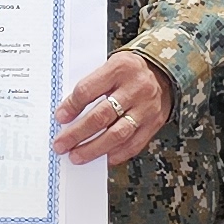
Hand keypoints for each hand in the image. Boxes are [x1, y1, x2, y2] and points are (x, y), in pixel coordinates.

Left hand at [53, 51, 173, 165]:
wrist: (163, 72)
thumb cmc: (129, 70)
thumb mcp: (110, 66)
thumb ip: (92, 86)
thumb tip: (67, 114)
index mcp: (120, 68)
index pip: (88, 90)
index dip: (71, 106)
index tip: (59, 118)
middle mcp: (136, 88)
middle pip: (101, 116)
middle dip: (77, 133)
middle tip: (61, 145)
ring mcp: (147, 108)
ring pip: (117, 134)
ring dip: (94, 148)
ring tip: (77, 156)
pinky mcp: (155, 123)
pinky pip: (134, 143)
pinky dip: (117, 153)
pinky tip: (103, 158)